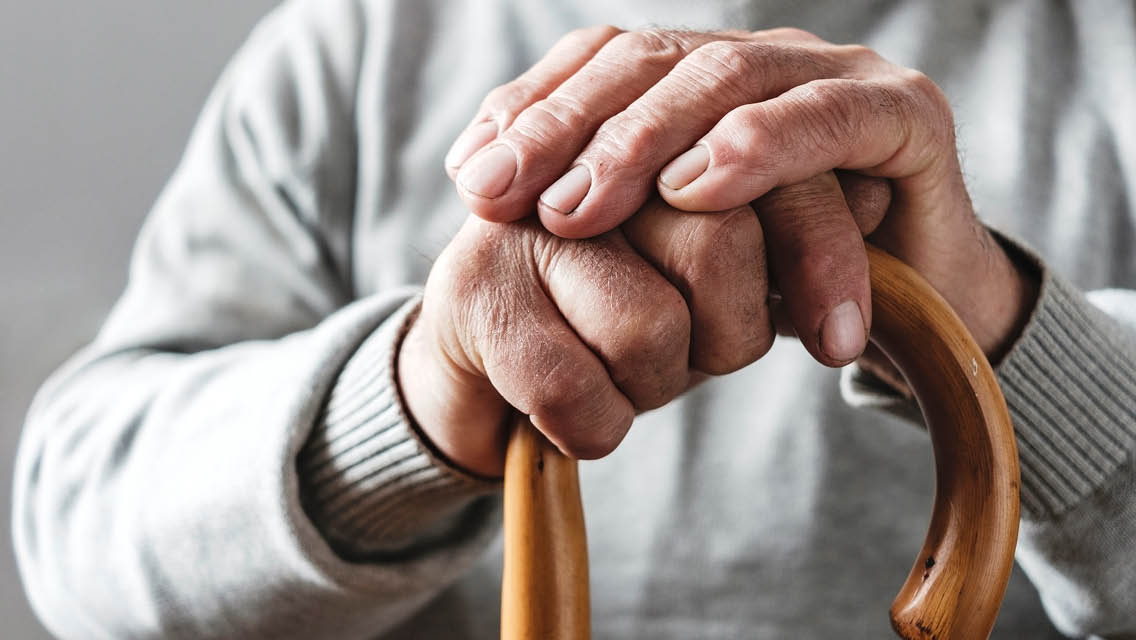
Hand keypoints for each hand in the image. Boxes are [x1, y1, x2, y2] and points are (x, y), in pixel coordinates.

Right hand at [400, 180, 893, 476]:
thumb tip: (877, 192)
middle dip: (728, 336)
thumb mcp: (711, 273)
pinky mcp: (470, 290)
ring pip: (650, 328)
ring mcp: (521, 218)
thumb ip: (782, 225)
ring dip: (653, 385)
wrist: (488, 371)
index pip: (768, 171)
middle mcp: (585, 155)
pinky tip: (570, 411)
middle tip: (696, 355)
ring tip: (617, 372)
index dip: (818, 252)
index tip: (841, 342)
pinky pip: (576, 391)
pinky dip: (596, 428)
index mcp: (653, 134)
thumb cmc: (613, 312)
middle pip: (721, 245)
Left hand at [444, 26, 1037, 367]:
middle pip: (650, 61)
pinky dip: (760, 146)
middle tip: (511, 199)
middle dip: (570, 130)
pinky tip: (696, 189)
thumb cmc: (770, 280)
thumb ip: (595, 203)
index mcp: (699, 78)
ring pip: (725, 78)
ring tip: (582, 210)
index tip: (474, 180)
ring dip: (645, 142)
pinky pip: (828, 117)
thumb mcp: (664, 246)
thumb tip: (481, 178)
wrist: (897, 316)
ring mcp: (831, 77)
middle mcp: (760, 62)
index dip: (533, 110)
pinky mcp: (903, 114)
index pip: (602, 64)